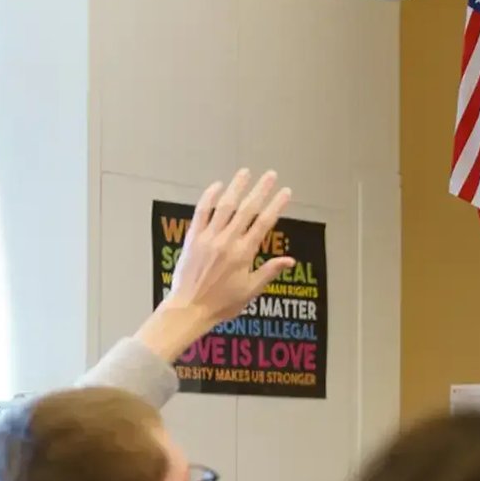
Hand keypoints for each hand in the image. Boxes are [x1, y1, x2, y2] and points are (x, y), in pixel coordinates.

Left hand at [141, 169, 295, 363]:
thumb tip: (290, 260)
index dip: (276, 205)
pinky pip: (202, 212)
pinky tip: (218, 186)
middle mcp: (227, 241)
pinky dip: (210, 197)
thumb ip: (269, 271)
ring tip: (246, 172)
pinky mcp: (194, 237)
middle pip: (247, 209)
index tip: (286, 192)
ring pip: (225, 206)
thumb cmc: (223, 304)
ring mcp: (209, 237)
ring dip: (237, 187)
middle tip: (271, 175)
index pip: (264, 223)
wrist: (190, 308)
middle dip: (261, 190)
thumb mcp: (251, 290)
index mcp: (244, 254)